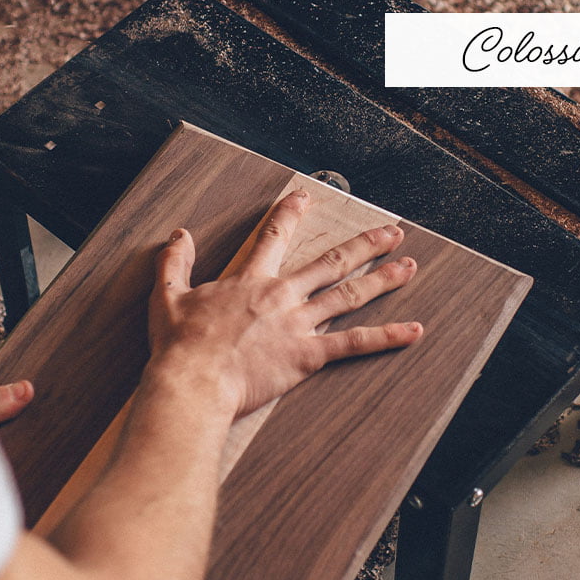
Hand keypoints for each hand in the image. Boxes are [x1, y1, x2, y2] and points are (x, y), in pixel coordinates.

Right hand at [149, 189, 422, 416]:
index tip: (306, 197)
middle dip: (365, 244)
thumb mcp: (167, 297)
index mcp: (250, 280)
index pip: (274, 236)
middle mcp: (281, 295)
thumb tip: (179, 235)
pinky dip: (386, 337)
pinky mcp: (308, 355)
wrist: (192, 382)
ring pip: (349, 295)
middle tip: (392, 232)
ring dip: (382, 279)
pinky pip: (354, 344)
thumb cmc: (179, 345)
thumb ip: (175, 263)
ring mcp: (298, 323)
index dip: (291, 214)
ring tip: (409, 267)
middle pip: (331, 262)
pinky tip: (413, 330)